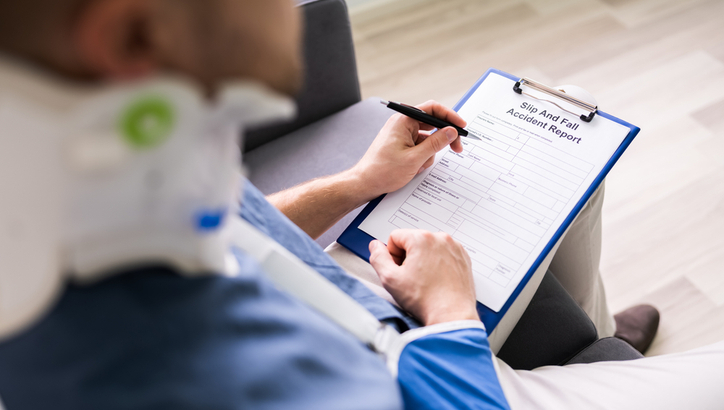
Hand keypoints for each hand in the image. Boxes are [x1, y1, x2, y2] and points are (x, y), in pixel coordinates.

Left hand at [350, 100, 465, 200]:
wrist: (365, 184)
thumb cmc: (382, 171)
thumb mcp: (414, 158)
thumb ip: (435, 143)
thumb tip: (451, 132)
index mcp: (403, 121)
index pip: (432, 109)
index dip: (450, 116)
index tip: (462, 126)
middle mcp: (402, 124)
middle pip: (432, 125)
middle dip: (443, 139)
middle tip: (456, 149)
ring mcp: (402, 135)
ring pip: (427, 140)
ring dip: (428, 154)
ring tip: (418, 166)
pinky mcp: (401, 145)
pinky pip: (419, 148)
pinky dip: (421, 159)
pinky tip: (413, 169)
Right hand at [368, 229, 478, 325]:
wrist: (452, 315)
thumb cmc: (426, 300)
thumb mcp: (390, 279)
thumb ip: (378, 258)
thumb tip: (375, 247)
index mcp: (422, 238)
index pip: (395, 237)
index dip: (392, 255)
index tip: (399, 270)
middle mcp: (440, 238)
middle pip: (412, 240)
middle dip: (408, 256)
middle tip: (411, 278)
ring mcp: (454, 247)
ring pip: (428, 247)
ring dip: (423, 259)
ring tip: (425, 280)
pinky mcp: (463, 257)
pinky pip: (443, 253)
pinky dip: (438, 263)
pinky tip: (436, 280)